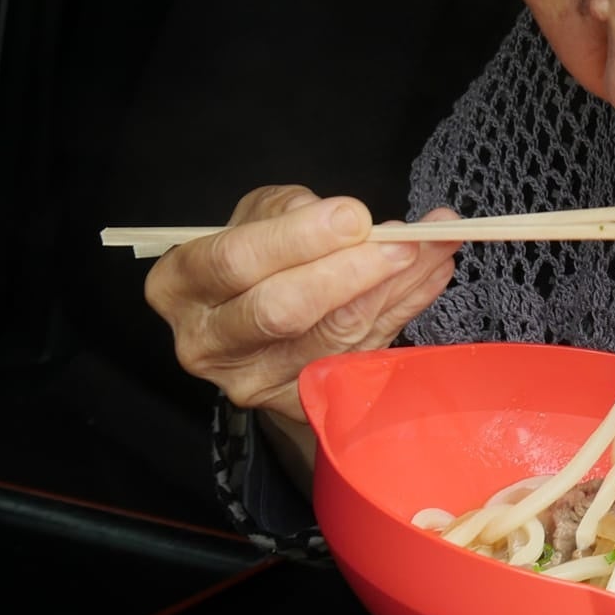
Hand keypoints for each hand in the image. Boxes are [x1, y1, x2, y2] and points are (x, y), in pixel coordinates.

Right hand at [145, 186, 461, 424]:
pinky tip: (431, 276)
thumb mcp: (256, 218)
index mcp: (179, 285)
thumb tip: (353, 221)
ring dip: (395, 287)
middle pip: (282, 310)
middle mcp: (207, 344)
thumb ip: (293, 211)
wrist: (255, 326)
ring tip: (436, 246)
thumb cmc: (255, 257)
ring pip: (333, 335)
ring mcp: (253, 383)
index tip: (355, 215)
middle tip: (406, 241)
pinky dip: (404, 309)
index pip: (235, 261)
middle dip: (352, 271)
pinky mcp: (300, 404)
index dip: (298, 238)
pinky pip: (363, 353)